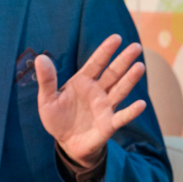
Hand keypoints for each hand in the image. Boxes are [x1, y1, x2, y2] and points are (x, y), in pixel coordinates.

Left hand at [36, 34, 147, 166]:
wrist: (66, 143)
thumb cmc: (58, 118)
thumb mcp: (47, 99)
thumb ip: (47, 80)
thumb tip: (41, 58)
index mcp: (83, 82)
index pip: (96, 63)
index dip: (105, 51)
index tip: (116, 38)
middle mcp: (98, 91)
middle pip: (113, 73)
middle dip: (124, 60)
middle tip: (136, 47)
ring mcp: (105, 106)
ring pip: (120, 90)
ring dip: (130, 79)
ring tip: (140, 67)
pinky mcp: (109, 124)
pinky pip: (122, 116)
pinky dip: (131, 111)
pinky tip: (141, 104)